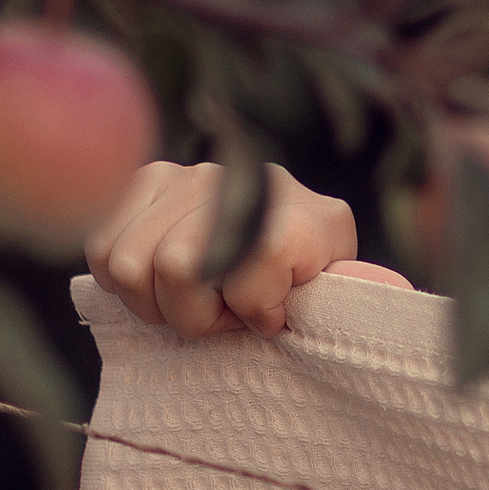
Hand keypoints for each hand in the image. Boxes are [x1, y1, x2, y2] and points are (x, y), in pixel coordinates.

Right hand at [85, 160, 410, 337]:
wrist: (287, 236)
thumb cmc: (308, 280)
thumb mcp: (336, 291)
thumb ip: (354, 293)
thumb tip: (386, 291)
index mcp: (303, 212)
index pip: (246, 273)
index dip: (253, 313)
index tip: (271, 317)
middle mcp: (244, 179)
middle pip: (178, 268)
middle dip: (197, 314)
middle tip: (223, 312)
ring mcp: (193, 172)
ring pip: (131, 262)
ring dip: (156, 301)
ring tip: (195, 296)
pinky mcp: (147, 179)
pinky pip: (102, 247)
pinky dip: (123, 281)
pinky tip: (160, 279)